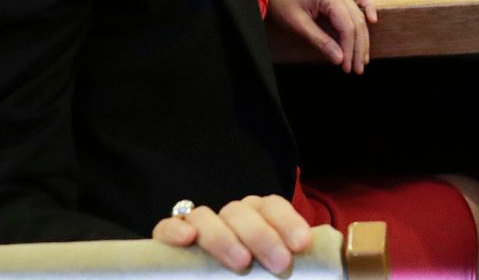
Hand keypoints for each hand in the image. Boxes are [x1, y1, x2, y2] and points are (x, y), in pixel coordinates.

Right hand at [152, 194, 310, 276]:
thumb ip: (280, 272)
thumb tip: (313, 272)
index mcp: (255, 222)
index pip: (271, 206)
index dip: (288, 221)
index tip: (301, 245)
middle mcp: (227, 221)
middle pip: (242, 210)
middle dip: (263, 235)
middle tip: (279, 264)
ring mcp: (196, 229)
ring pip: (207, 216)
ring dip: (225, 237)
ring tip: (241, 262)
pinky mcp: (165, 244)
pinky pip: (167, 226)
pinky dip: (175, 230)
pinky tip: (187, 240)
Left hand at [268, 0, 376, 72]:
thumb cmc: (281, 1)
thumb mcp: (298, 24)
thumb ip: (320, 41)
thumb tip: (339, 59)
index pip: (347, 27)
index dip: (349, 49)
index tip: (346, 67)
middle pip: (356, 22)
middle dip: (358, 47)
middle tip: (357, 69)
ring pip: (359, 14)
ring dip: (363, 36)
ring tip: (363, 57)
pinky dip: (367, 8)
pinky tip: (373, 21)